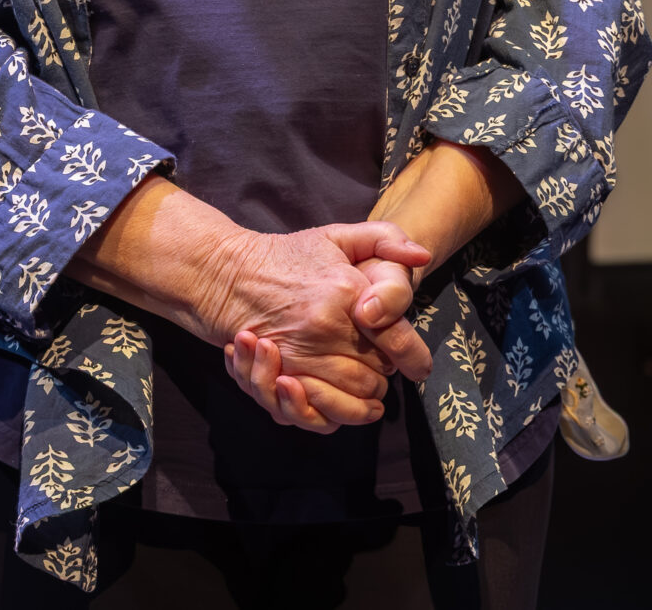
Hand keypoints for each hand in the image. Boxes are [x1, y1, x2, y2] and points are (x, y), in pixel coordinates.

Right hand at [204, 221, 428, 431]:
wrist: (228, 273)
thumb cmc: (289, 255)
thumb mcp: (337, 236)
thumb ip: (386, 239)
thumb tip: (423, 256)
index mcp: (345, 293)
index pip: (396, 339)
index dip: (413, 358)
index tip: (419, 368)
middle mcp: (324, 327)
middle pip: (374, 373)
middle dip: (385, 378)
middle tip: (385, 373)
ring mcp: (299, 354)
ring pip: (349, 397)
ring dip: (364, 402)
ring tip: (371, 397)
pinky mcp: (278, 375)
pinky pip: (314, 411)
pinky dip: (333, 415)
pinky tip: (344, 410)